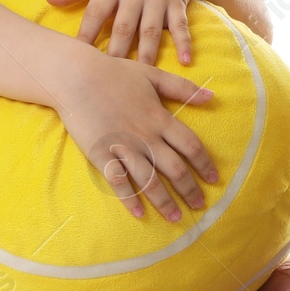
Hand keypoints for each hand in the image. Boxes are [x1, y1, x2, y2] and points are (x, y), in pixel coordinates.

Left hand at [45, 0, 205, 64]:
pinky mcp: (178, 3)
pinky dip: (184, 43)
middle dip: (115, 51)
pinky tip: (185, 62)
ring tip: (142, 75)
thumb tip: (48, 0)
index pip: (95, 12)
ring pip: (150, 30)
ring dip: (147, 53)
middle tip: (107, 78)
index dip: (85, 34)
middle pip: (123, 26)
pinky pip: (181, 26)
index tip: (75, 57)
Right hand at [57, 46, 218, 221]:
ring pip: (149, 180)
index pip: (191, 146)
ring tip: (176, 217)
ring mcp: (123, 147)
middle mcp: (145, 136)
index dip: (204, 164)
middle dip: (189, 189)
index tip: (213, 179)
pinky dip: (129, 199)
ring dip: (165, 201)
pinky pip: (118, 181)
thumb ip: (183, 88)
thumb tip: (212, 97)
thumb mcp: (153, 75)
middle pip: (174, 168)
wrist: (76, 77)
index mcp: (159, 118)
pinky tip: (138, 213)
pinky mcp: (101, 155)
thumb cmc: (115, 73)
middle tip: (199, 206)